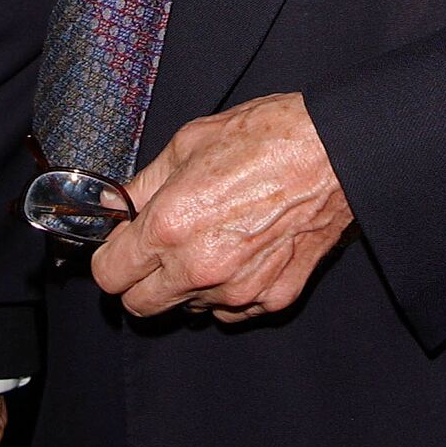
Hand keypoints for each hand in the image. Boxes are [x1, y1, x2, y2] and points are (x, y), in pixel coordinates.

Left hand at [91, 92, 353, 323]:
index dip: (112, 255)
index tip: (123, 242)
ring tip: (214, 236)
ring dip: (188, 283)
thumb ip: (143, 185)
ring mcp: (238, 290)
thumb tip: (114, 205)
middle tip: (159, 246)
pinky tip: (246, 248)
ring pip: (188, 308)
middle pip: (140, 306)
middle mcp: (199, 269)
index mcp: (170, 226)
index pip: (109, 276)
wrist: (336, 151)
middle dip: (141, 279)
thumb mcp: (189, 142)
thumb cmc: (266, 137)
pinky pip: (232, 309)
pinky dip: (230, 288)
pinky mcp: (272, 298)